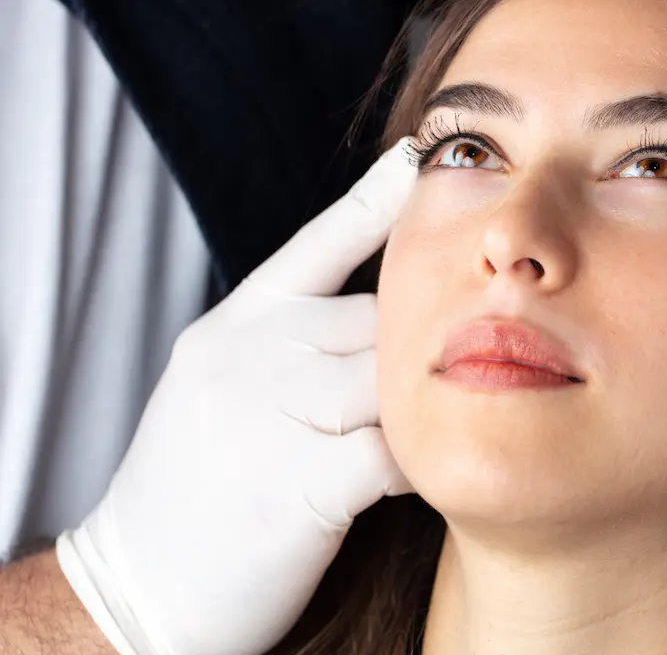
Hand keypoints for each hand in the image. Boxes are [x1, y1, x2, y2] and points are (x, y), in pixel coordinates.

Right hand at [56, 138, 418, 654]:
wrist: (137, 590)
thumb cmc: (196, 488)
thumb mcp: (220, 386)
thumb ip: (286, 341)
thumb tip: (379, 311)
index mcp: (234, 325)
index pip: (316, 244)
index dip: (374, 201)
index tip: (419, 160)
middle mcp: (248, 355)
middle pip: (382, 319)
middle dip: (418, 351)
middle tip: (445, 374)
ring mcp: (267, 416)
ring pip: (393, 378)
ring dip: (419, 411)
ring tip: (422, 436)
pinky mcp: (298, 484)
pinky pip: (395, 450)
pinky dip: (416, 465)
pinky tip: (408, 482)